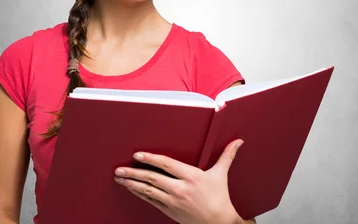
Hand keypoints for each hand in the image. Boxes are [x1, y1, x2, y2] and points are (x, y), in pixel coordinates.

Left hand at [114, 139, 245, 223]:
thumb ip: (227, 155)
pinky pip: (151, 201)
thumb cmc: (220, 199)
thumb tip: (238, 141)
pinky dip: (140, 194)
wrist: (219, 223)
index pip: (166, 164)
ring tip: (120, 178)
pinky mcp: (170, 211)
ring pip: (148, 191)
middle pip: (152, 178)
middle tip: (119, 169)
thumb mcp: (221, 174)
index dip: (150, 159)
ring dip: (132, 184)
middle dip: (134, 173)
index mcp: (191, 176)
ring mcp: (173, 201)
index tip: (137, 155)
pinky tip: (132, 189)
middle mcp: (180, 189)